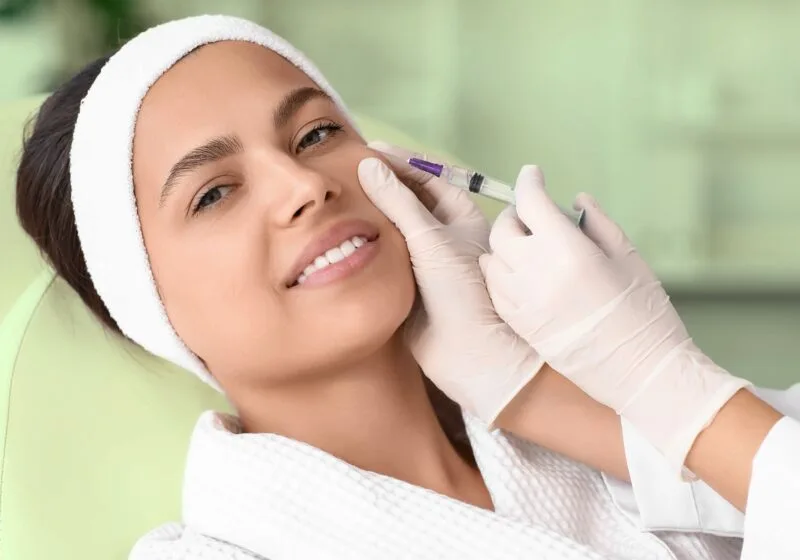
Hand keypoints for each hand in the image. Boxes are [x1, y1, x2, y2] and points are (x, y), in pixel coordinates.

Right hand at [358, 144, 543, 423]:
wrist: (466, 352)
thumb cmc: (461, 290)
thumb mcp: (430, 239)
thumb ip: (398, 202)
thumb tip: (369, 166)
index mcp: (460, 216)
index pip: (426, 179)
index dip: (399, 163)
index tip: (367, 149)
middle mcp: (442, 235)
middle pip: (406, 202)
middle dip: (380, 188)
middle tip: (345, 173)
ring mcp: (423, 260)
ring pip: (392, 229)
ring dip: (370, 217)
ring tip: (337, 199)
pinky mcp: (404, 283)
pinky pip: (382, 256)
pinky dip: (364, 245)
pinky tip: (341, 234)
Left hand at [479, 165, 749, 471]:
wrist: (642, 374)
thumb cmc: (644, 313)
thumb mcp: (629, 257)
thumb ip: (597, 222)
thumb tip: (575, 200)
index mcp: (567, 250)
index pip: (531, 202)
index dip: (529, 182)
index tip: (532, 174)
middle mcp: (536, 273)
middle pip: (504, 229)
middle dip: (516, 216)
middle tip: (533, 216)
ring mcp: (522, 302)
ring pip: (492, 259)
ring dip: (505, 245)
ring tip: (528, 247)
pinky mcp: (518, 325)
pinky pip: (495, 288)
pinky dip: (501, 273)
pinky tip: (521, 274)